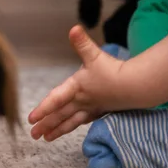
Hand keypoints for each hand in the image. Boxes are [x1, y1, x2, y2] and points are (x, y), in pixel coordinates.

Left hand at [28, 25, 127, 141]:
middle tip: (33, 135)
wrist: (136, 86)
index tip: (31, 119)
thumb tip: (74, 28)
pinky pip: (81, 121)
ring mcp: (89, 108)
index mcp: (76, 88)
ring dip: (56, 130)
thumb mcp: (96, 55)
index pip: (56, 100)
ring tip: (45, 138)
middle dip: (45, 125)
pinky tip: (66, 129)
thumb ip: (82, 43)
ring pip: (70, 121)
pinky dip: (71, 126)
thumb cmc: (114, 70)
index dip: (42, 109)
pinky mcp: (98, 111)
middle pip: (60, 115)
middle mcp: (80, 101)